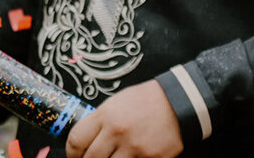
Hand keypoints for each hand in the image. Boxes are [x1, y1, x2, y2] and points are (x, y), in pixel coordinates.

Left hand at [66, 80, 183, 157]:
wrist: (180, 101)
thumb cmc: (147, 101)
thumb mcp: (118, 103)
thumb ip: (100, 122)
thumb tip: (84, 143)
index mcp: (106, 114)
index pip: (76, 141)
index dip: (72, 154)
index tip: (75, 157)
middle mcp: (117, 131)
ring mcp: (134, 147)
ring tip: (114, 157)